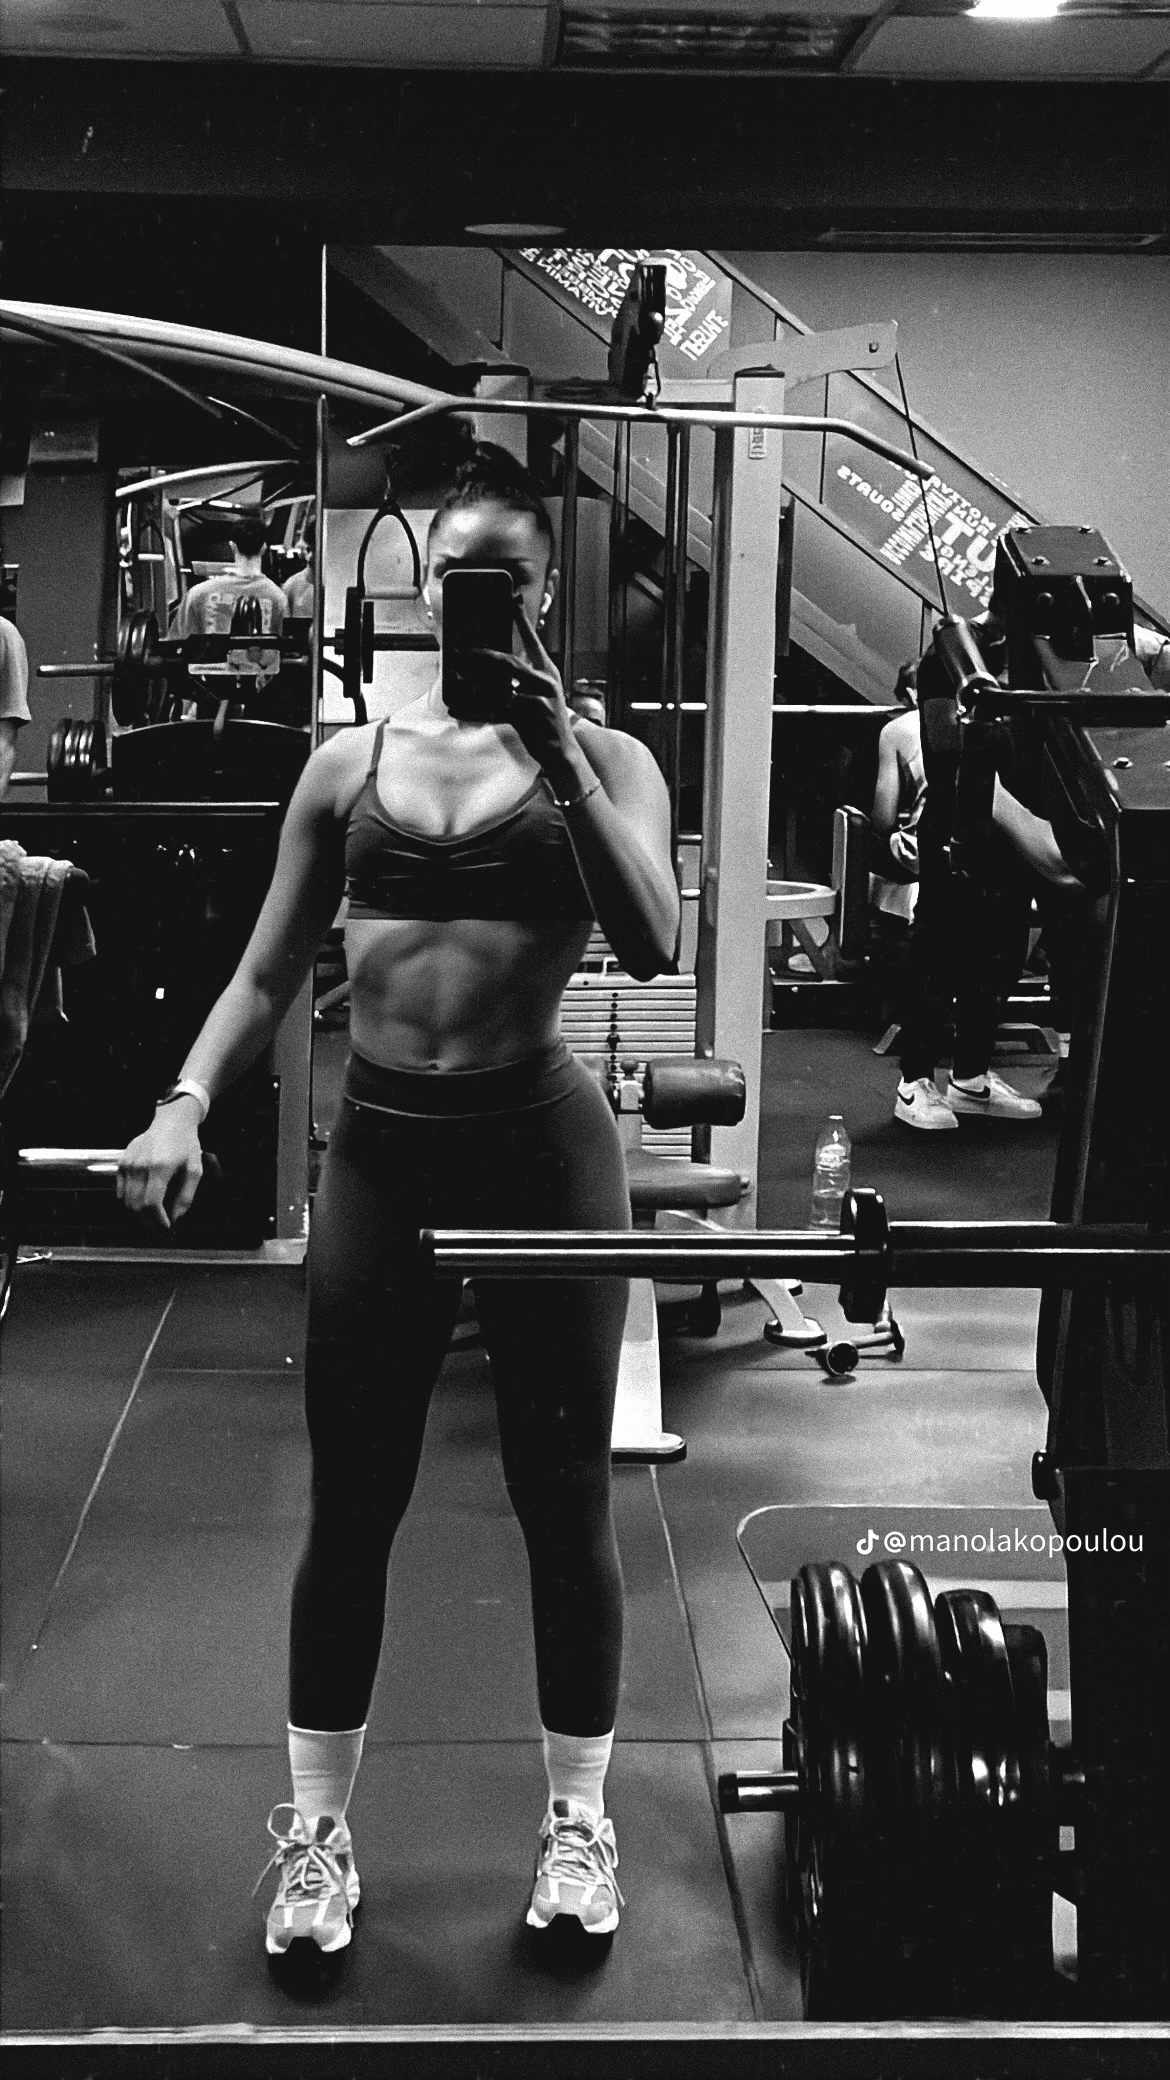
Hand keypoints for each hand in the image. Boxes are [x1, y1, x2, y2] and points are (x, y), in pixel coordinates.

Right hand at [117, 1104, 203, 1230]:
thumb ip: (185, 1197)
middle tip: (162, 1230)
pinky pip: (120, 1191)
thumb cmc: (187, 1145)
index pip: (151, 1204)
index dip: (158, 1222)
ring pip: (126, 1201)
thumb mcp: (195, 1171)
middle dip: (149, 1223)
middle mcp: (140, 1166)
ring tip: (154, 1220)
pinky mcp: (121, 1162)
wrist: (171, 1121)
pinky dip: (130, 1202)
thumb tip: (175, 1220)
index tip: (168, 1230)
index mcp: (160, 1167)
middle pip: (136, 1206)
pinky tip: (143, 1205)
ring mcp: (127, 1164)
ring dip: (139, 1215)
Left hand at [475, 597, 576, 776]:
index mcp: (547, 670)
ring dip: (476, 681)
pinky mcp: (530, 715)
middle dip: (482, 657)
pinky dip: (474, 709)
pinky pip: (496, 708)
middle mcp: (545, 680)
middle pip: (508, 661)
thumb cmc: (546, 722)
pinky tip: (458, 708)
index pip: (532, 639)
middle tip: (463, 653)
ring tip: (459, 677)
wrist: (561, 751)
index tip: (511, 597)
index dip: (521, 618)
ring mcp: (540, 697)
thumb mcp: (539, 694)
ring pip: (500, 683)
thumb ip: (520, 678)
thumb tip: (491, 667)